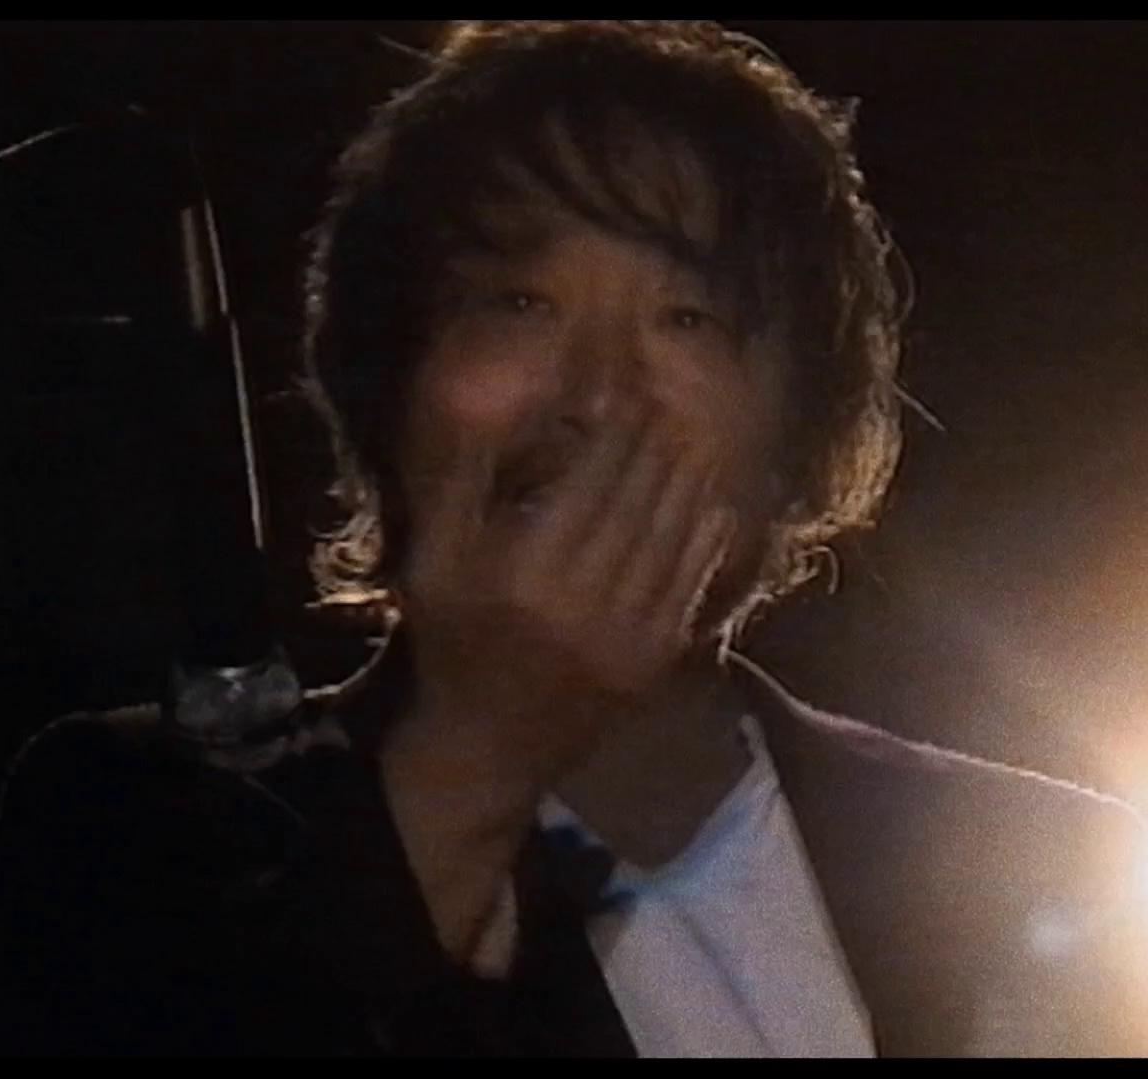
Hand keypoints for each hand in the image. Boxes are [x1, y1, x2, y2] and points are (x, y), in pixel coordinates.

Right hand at [397, 395, 737, 792]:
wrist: (487, 746)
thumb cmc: (454, 644)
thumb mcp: (433, 564)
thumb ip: (460, 488)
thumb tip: (491, 410)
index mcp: (526, 573)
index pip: (589, 485)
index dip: (617, 438)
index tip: (633, 401)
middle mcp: (582, 603)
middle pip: (637, 508)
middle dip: (657, 454)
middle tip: (672, 413)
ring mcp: (625, 637)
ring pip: (670, 545)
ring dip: (689, 490)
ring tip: (698, 447)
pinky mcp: (653, 664)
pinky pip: (687, 591)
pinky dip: (704, 547)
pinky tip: (714, 511)